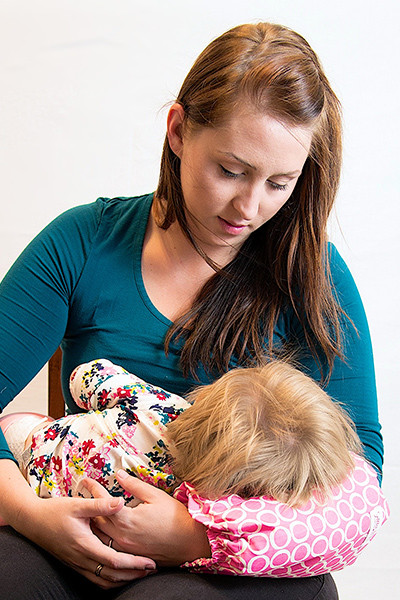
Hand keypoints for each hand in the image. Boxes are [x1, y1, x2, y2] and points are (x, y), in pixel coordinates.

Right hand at [19, 493, 156, 589]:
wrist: (32, 521)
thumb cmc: (54, 511)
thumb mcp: (78, 504)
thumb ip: (100, 504)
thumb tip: (121, 502)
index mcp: (84, 544)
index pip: (113, 561)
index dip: (133, 564)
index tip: (149, 562)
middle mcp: (81, 558)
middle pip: (111, 575)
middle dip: (133, 575)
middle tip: (151, 569)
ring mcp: (77, 563)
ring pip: (103, 581)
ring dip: (122, 579)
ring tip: (139, 573)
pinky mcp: (74, 563)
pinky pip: (94, 578)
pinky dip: (109, 579)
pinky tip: (119, 574)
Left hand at [83, 471, 210, 565]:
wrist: (191, 543)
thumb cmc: (176, 518)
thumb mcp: (155, 495)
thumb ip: (134, 485)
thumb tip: (120, 474)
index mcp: (127, 520)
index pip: (102, 502)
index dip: (93, 489)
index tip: (86, 480)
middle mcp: (122, 536)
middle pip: (96, 520)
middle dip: (88, 506)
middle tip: (83, 494)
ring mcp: (125, 548)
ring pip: (100, 535)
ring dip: (93, 521)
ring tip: (89, 510)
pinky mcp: (130, 555)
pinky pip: (109, 545)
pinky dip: (102, 535)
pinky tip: (102, 528)